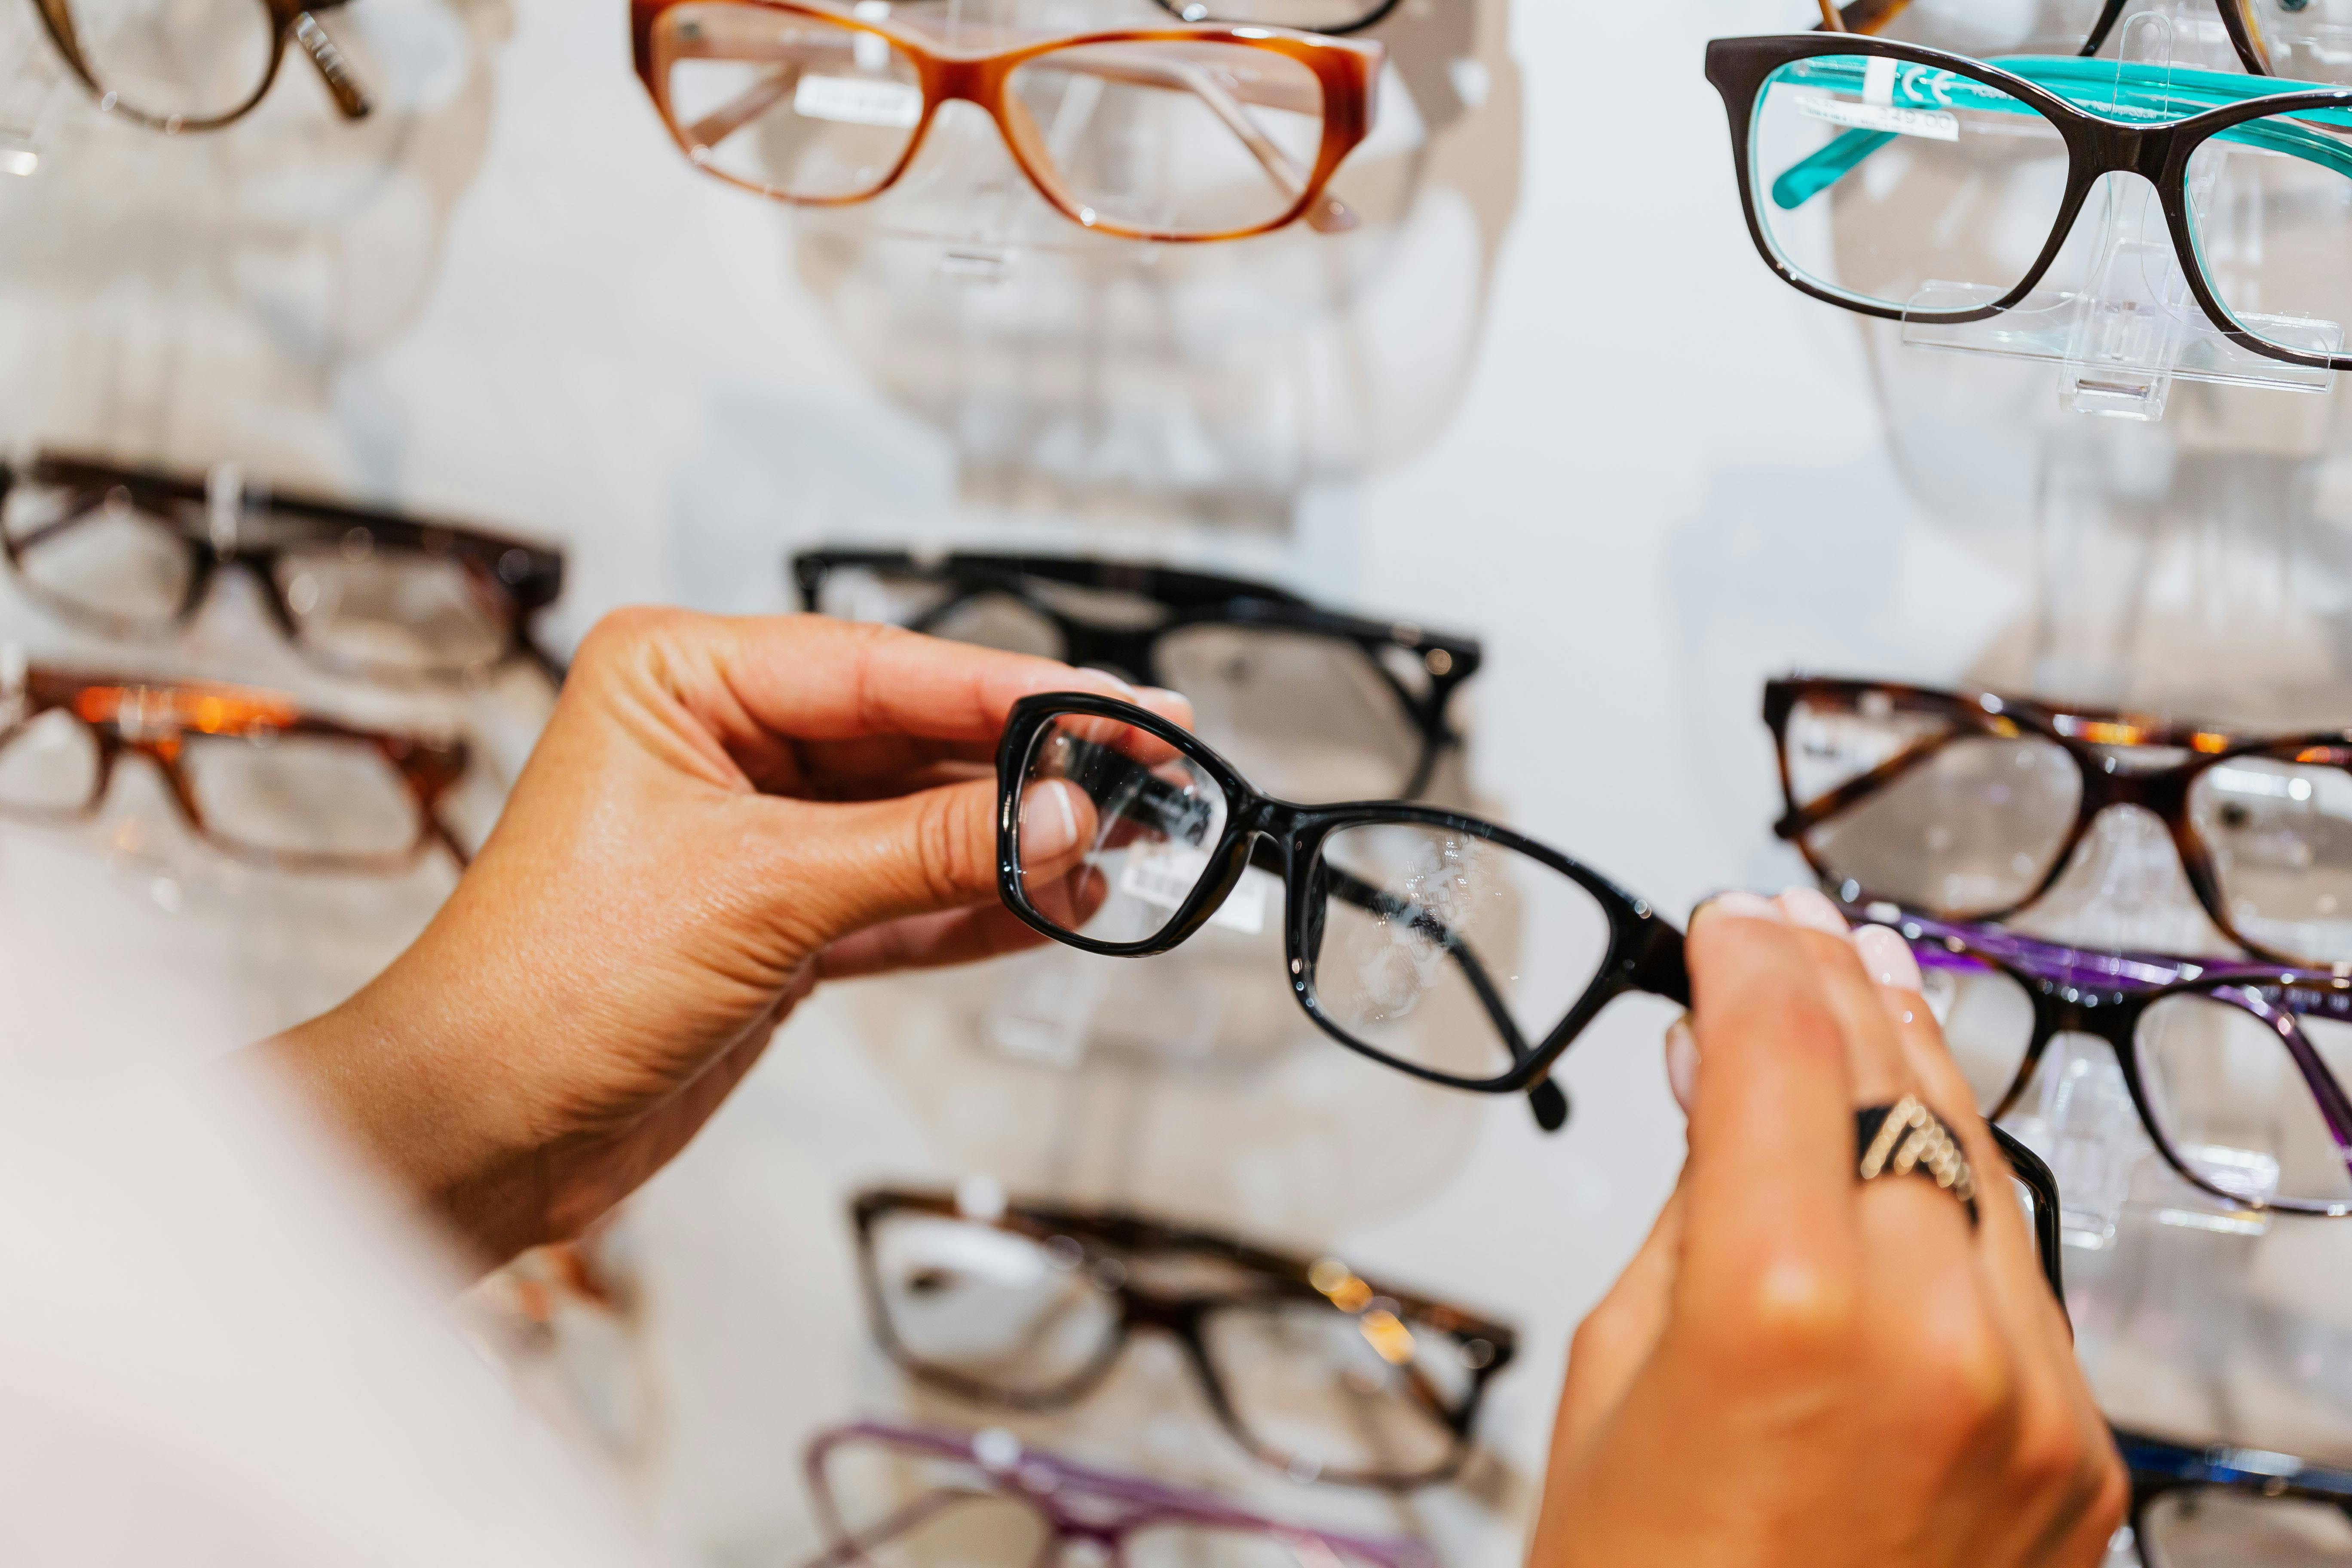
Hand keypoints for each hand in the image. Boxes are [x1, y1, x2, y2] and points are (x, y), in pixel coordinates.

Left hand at [259, 609, 1182, 1261]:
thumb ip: (926, 850)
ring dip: (1014, 845)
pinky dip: (974, 908)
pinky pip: (900, 896)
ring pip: (916, 822)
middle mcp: (716, 738)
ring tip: (1126, 846)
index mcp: (678, 676)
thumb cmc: (547, 984)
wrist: (475, 1131)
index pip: (882, 665)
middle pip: (911, 739)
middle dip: (1028, 769)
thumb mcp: (761, 893)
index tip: (1123, 703)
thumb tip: (1061, 817)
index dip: (1014, 690)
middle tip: (1148, 775)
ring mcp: (750, 832)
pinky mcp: (775, 919)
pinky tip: (1058, 903)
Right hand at [1532, 888, 2124, 1567]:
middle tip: (1790, 926)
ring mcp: (2030, 1401)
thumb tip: (1714, 1074)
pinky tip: (1917, 1144)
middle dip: (1833, 987)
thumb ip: (1689, 1203)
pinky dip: (1960, 1198)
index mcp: (1784, 1306)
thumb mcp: (1614, 1363)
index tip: (1726, 918)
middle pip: (1894, 1083)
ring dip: (1913, 1068)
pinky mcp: (2078, 1455)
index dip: (1747, 959)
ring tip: (1866, 991)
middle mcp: (1935, 1337)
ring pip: (1978, 1166)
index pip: (1782, 1049)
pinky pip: (2018, 1278)